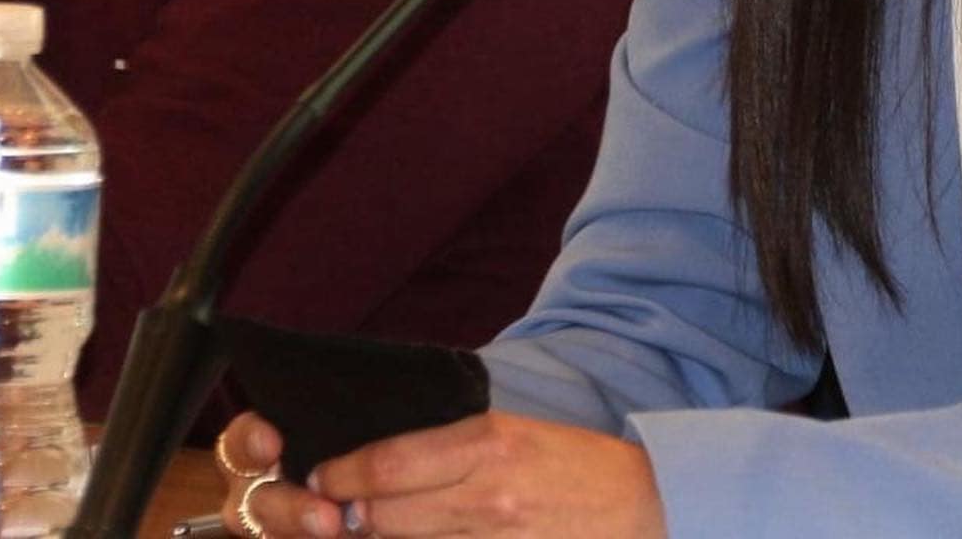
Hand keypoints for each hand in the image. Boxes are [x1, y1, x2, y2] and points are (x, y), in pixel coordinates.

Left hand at [219, 409, 665, 537]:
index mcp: (486, 444)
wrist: (641, 508)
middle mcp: (484, 496)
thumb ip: (452, 447)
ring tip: (360, 533)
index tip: (320, 477)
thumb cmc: (571, 463)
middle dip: (348, 517)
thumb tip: (389, 463)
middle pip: (387, 515)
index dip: (344, 474)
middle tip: (326, 514)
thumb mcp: (511, 432)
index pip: (390, 464)